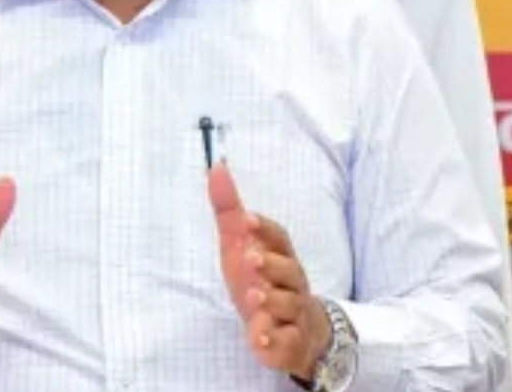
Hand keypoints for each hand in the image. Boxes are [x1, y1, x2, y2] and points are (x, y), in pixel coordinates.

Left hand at [208, 164, 330, 380]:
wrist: (296, 330)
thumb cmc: (263, 278)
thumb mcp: (240, 245)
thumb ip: (229, 210)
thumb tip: (216, 167)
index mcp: (280, 255)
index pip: (278, 237)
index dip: (263, 228)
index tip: (245, 219)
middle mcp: (292, 282)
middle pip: (290, 270)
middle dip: (271, 264)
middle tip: (250, 259)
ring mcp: (293, 313)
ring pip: (290, 305)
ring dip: (271, 300)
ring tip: (253, 295)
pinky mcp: (289, 343)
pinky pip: (285, 343)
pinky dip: (272, 341)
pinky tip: (258, 337)